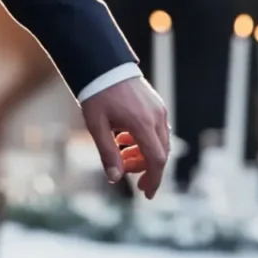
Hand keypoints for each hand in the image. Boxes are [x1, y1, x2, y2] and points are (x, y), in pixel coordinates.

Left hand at [80, 76, 169, 197]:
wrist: (102, 64)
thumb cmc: (97, 93)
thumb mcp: (96, 125)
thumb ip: (107, 152)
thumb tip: (115, 178)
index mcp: (143, 123)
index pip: (156, 159)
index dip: (154, 179)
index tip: (147, 194)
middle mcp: (156, 117)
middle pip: (160, 153)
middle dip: (146, 168)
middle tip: (129, 175)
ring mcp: (158, 109)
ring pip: (160, 141)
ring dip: (144, 154)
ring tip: (122, 155)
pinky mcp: (156, 103)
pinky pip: (157, 129)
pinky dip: (145, 140)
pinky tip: (125, 139)